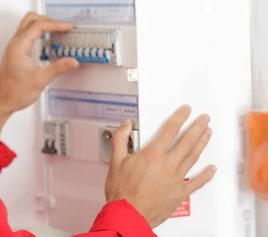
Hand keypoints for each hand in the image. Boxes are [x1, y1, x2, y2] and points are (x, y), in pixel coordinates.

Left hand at [0, 13, 79, 142]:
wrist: (1, 102)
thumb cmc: (14, 92)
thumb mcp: (40, 80)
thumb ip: (58, 68)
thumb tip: (72, 61)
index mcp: (19, 46)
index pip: (39, 26)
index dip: (56, 24)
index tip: (68, 28)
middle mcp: (14, 44)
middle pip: (31, 19)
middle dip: (48, 20)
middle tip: (63, 27)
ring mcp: (13, 47)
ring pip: (27, 25)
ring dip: (42, 25)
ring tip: (57, 32)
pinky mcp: (15, 53)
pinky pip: (26, 35)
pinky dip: (38, 33)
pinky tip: (47, 42)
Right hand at [105, 105, 215, 228]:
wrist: (128, 215)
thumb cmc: (122, 192)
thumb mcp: (115, 161)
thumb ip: (120, 140)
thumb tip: (125, 125)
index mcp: (152, 155)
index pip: (170, 130)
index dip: (180, 118)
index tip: (186, 110)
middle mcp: (167, 165)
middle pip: (187, 141)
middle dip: (197, 127)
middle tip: (204, 118)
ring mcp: (176, 179)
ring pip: (193, 157)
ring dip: (202, 143)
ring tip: (208, 133)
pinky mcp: (180, 193)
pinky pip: (197, 182)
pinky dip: (206, 175)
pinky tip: (212, 169)